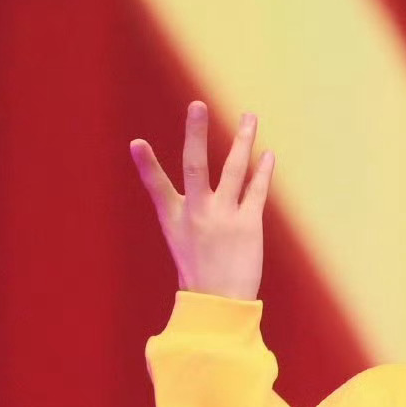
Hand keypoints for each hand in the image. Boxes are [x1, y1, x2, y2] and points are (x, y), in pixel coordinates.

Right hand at [130, 102, 274, 299]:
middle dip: (196, 134)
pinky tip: (267, 155)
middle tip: (198, 104)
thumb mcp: (178, 236)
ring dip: (242, 141)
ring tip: (250, 116)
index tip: (137, 143)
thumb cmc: (198, 268)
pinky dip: (262, 172)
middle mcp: (198, 214)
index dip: (147, 165)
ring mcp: (224, 219)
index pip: (158, 186)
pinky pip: (256, 192)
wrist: (220, 302)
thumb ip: (180, 204)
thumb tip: (183, 186)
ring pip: (234, 171)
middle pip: (196, 167)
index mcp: (175, 218)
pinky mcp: (249, 227)